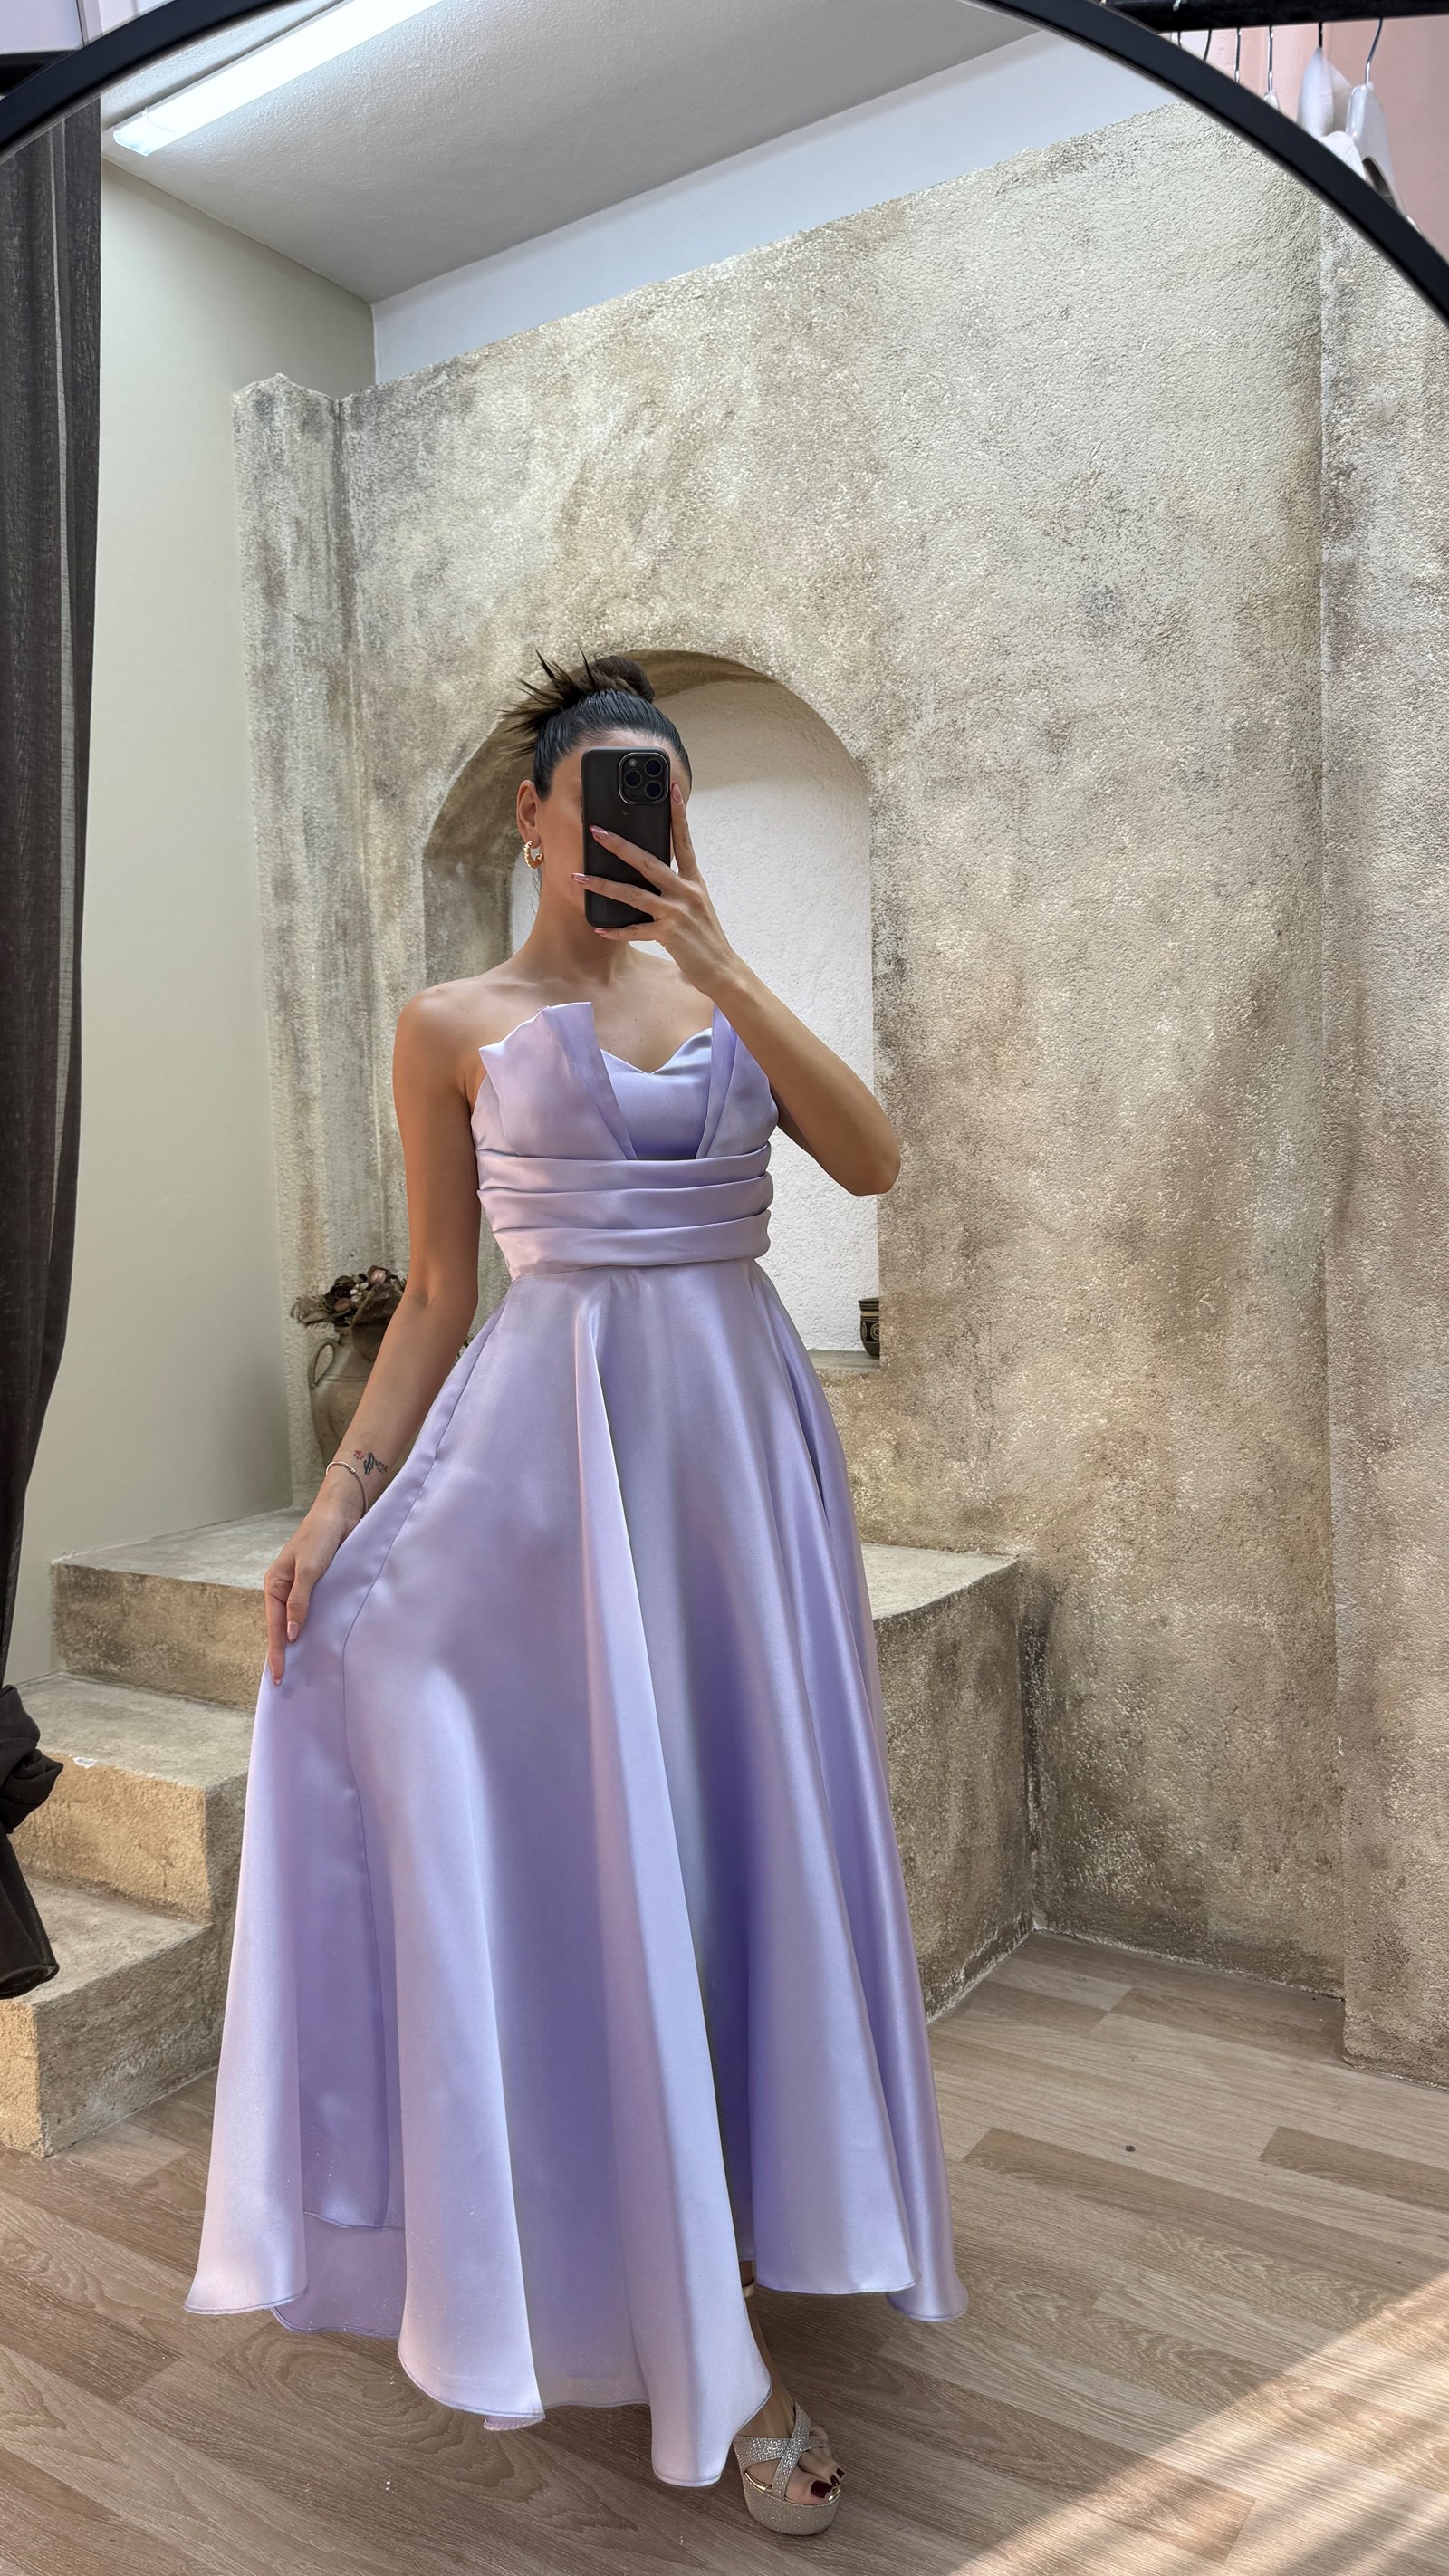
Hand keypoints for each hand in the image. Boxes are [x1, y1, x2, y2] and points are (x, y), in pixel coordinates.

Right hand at [263, 1485, 358, 1682]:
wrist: (341, 1513)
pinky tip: (321, 1643)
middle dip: (285, 1653)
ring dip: (302, 1643)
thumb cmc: (320, 1536)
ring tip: (304, 1670)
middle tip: (287, 1682)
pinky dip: (317, 1628)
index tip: (278, 1675)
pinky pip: (316, 1612)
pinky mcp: (322, 1586)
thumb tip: (294, 1634)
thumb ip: (300, 1601)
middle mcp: (286, 1589)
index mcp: (275, 1584)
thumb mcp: (309, 1569)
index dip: (277, 1651)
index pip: (275, 1626)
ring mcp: (304, 1589)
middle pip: (284, 1628)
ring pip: (300, 1622)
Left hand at [574, 783, 740, 993]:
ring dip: (603, 885)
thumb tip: (650, 872)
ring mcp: (677, 912)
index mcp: (693, 881)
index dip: (678, 814)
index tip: (672, 789)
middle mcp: (686, 891)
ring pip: (633, 894)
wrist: (722, 969)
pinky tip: (599, 927)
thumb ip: (677, 887)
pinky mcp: (669, 934)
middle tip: (596, 831)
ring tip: (579, 878)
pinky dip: (616, 930)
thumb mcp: (696, 904)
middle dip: (619, 845)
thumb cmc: (705, 936)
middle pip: (648, 862)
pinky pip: (635, 930)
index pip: (684, 840)